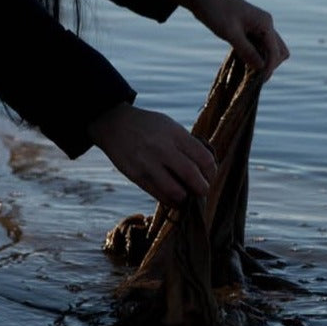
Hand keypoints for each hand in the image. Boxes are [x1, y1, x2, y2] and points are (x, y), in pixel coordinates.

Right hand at [87, 101, 216, 207]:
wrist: (114, 124)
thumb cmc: (148, 126)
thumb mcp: (169, 126)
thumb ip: (187, 144)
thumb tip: (207, 168)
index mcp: (175, 134)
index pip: (204, 158)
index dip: (212, 172)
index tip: (210, 176)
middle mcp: (162, 148)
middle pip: (193, 176)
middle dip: (203, 189)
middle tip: (203, 190)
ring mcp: (148, 163)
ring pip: (177, 192)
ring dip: (186, 198)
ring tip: (186, 194)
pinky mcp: (137, 176)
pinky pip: (159, 197)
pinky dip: (171, 201)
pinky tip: (173, 197)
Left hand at [164, 0, 290, 76]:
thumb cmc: (215, 10)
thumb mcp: (230, 33)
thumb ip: (247, 51)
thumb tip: (262, 68)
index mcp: (265, 23)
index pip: (275, 52)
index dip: (269, 68)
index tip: (257, 82)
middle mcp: (265, 24)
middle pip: (278, 51)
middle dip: (270, 65)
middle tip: (253, 76)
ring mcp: (257, 25)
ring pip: (269, 48)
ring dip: (262, 61)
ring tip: (247, 72)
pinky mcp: (248, 28)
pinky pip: (258, 45)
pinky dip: (254, 55)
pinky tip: (242, 63)